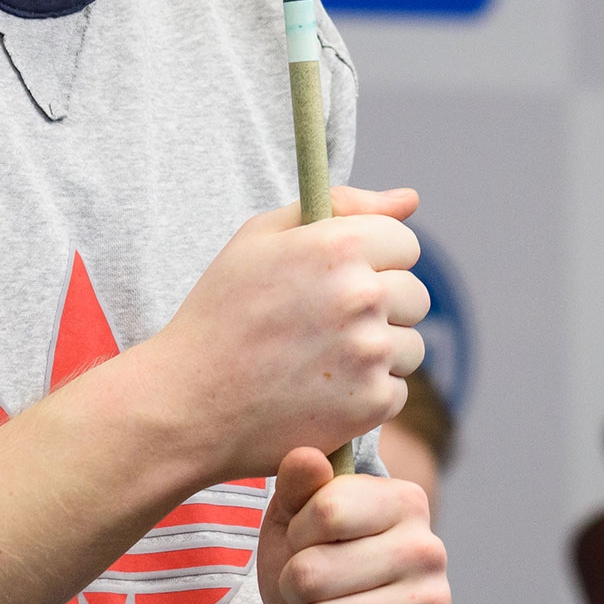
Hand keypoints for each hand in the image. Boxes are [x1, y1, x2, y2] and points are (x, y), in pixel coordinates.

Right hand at [135, 185, 428, 478]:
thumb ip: (341, 205)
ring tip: (322, 360)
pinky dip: (368, 394)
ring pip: (411, 345)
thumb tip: (410, 199)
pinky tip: (323, 391)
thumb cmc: (221, 311)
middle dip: (381, 306)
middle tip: (327, 324)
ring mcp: (369, 353)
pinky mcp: (371, 405)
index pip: (404, 243)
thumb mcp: (261, 236)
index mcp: (338, 245)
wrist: (188, 401)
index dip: (374, 259)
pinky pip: (397, 391)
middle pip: (415, 295)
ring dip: (379, 352)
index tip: (341, 278)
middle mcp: (362, 295)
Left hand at [259, 447, 449, 603]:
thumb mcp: (297, 516)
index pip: (326, 511)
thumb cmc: (314, 561)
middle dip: (293, 585)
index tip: (305, 540)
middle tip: (306, 586)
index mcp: (405, 501)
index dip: (298, 534)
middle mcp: (429, 548)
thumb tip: (308, 456)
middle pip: (314, 572)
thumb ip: (299, 483)